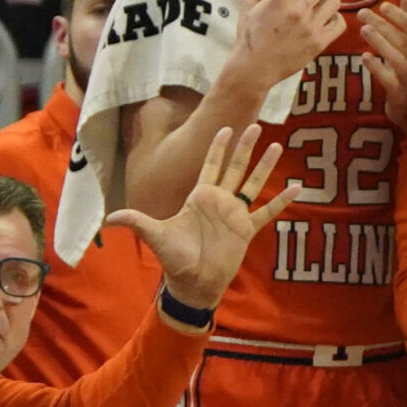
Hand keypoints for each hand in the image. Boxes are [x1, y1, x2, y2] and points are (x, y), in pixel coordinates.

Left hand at [102, 123, 298, 311]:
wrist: (192, 283)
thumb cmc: (174, 259)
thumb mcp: (154, 236)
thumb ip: (136, 222)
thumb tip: (109, 218)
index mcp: (198, 198)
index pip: (209, 166)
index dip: (217, 147)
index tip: (225, 126)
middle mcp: (218, 202)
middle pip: (234, 168)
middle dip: (244, 147)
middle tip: (256, 124)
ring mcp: (235, 214)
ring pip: (253, 184)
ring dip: (265, 166)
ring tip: (278, 145)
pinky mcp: (247, 230)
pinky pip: (267, 212)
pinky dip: (281, 201)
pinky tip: (297, 188)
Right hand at [232, 0, 343, 88]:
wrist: (252, 70)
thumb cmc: (248, 36)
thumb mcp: (248, 5)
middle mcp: (299, 10)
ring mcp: (311, 27)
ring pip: (335, 1)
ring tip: (319, 3)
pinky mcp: (319, 43)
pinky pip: (339, 23)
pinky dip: (334, 19)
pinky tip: (324, 19)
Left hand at [360, 0, 406, 129]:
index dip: (401, 16)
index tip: (383, 6)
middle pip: (403, 41)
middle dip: (383, 25)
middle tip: (362, 14)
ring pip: (397, 58)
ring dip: (379, 42)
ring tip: (362, 30)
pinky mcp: (401, 94)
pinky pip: (389, 79)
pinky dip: (377, 67)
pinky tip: (364, 57)